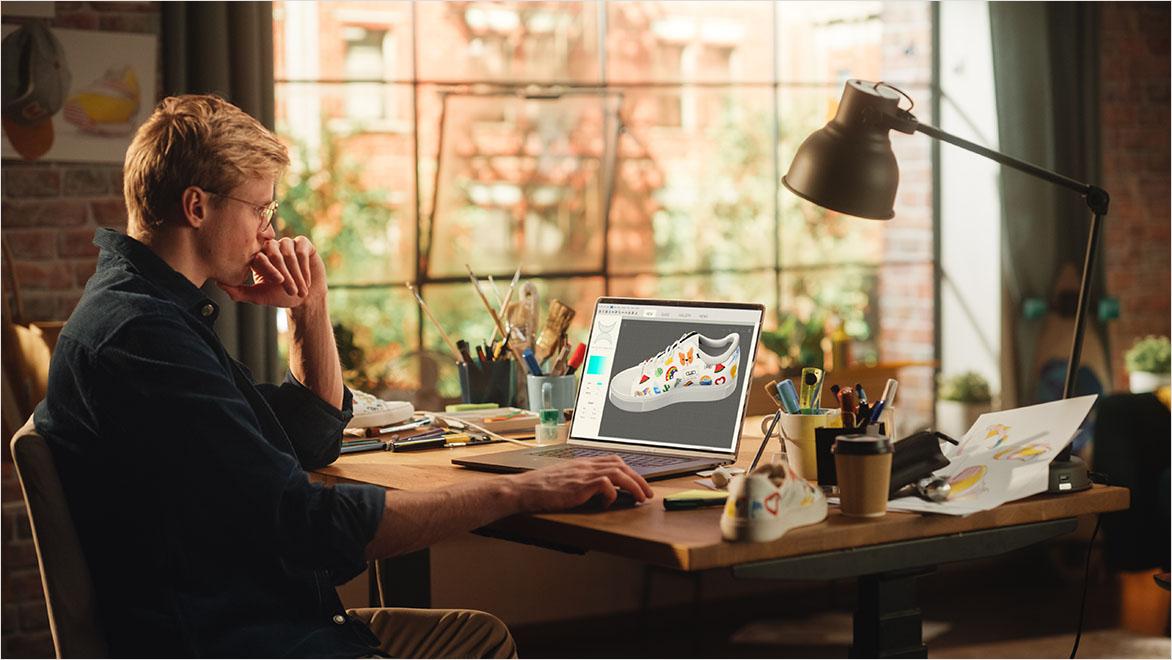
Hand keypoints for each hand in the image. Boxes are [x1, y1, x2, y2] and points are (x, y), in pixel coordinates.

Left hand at [219, 236, 325, 307]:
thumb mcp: (258, 296)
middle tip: (290, 290)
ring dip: (296, 273)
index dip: (268, 268)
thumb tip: (219, 283)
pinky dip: (304, 266)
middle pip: (274, 251)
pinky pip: (301, 249)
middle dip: (284, 272)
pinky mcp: (303, 244)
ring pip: (289, 251)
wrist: (306, 298)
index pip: (259, 256)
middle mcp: (272, 247)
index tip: (278, 283)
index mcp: (259, 257)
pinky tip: (307, 280)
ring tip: (300, 290)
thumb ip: (238, 292)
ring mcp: (287, 244)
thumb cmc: (280, 296)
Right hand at [506, 456, 654, 512]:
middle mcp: (585, 465)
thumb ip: (581, 480)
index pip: (614, 460)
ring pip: (618, 473)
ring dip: (634, 486)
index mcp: (583, 463)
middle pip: (621, 464)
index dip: (630, 471)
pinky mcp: (579, 485)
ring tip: (640, 498)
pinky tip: (608, 502)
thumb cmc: (541, 488)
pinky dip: (612, 494)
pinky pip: (605, 484)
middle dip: (639, 478)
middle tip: (648, 492)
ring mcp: (583, 473)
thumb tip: (598, 490)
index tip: (639, 482)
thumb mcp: (565, 479)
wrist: (524, 489)